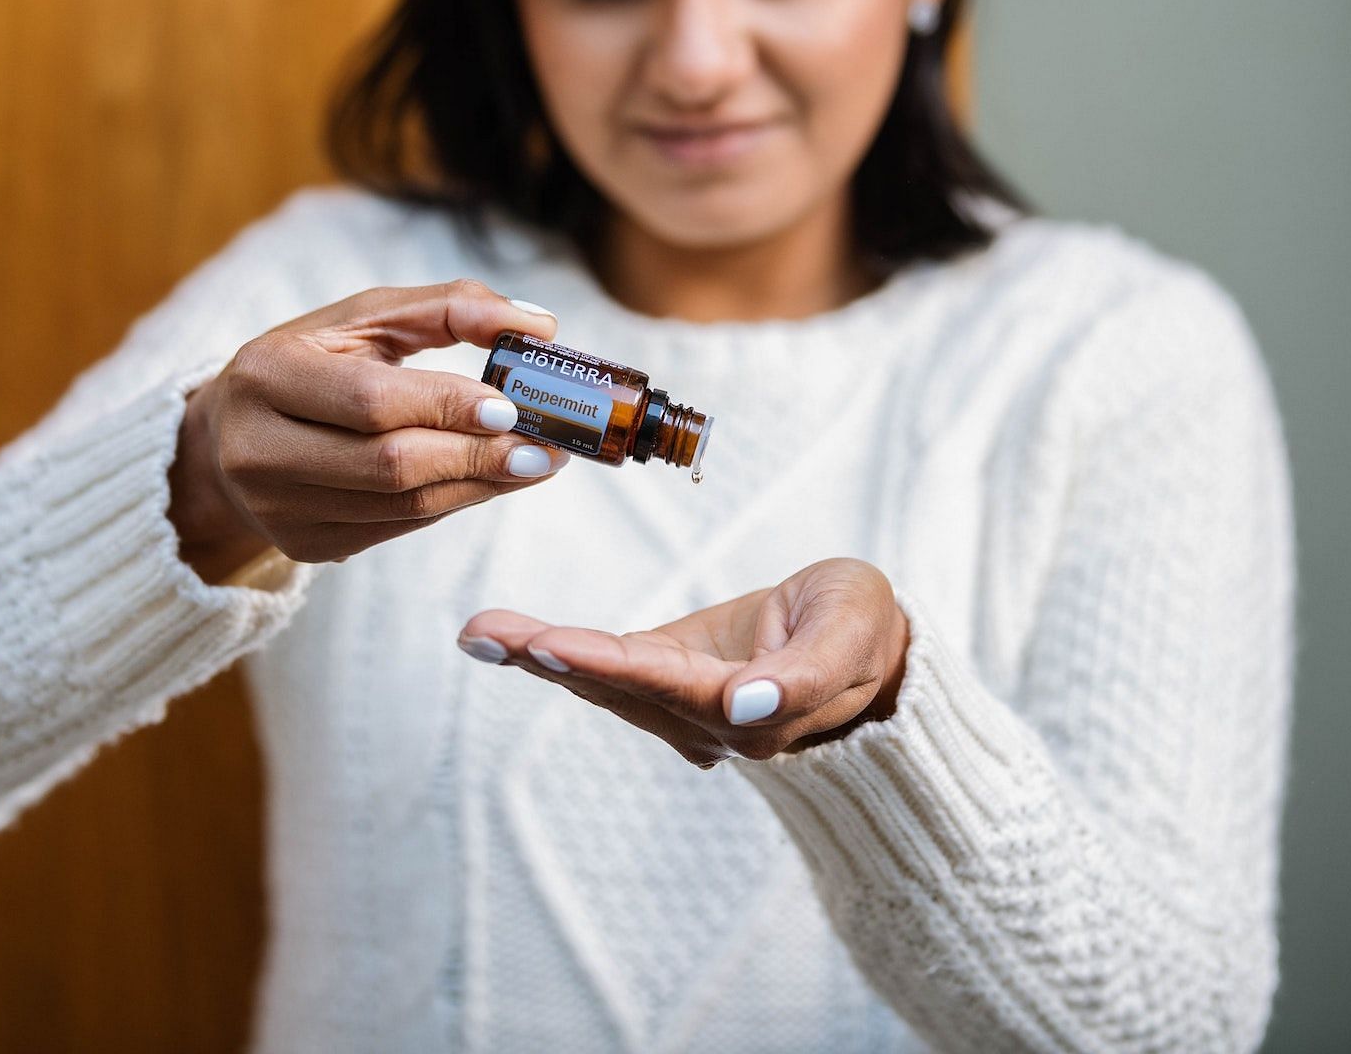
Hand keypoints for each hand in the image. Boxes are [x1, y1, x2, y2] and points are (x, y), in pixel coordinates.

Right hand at [168, 278, 569, 578]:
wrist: (228, 438)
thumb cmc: (312, 362)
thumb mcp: (364, 319)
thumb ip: (448, 308)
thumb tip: (538, 324)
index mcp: (266, 375)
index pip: (371, 401)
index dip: (446, 406)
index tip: (513, 406)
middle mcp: (259, 449)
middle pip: (391, 464)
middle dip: (478, 456)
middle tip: (546, 446)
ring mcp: (277, 508)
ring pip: (402, 505)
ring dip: (480, 485)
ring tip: (534, 462)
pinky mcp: (303, 546)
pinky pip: (398, 527)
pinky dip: (452, 502)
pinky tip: (489, 480)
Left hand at [456, 557, 910, 767]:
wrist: (872, 649)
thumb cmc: (863, 629)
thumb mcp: (853, 632)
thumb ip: (806, 675)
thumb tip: (747, 705)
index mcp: (752, 708)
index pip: (667, 684)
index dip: (607, 664)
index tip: (551, 645)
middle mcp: (707, 720)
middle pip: (616, 686)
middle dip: (547, 658)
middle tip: (483, 634)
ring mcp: (685, 709)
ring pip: (601, 680)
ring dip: (537, 656)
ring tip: (479, 631)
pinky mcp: (671, 683)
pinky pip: (606, 667)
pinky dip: (555, 652)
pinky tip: (505, 638)